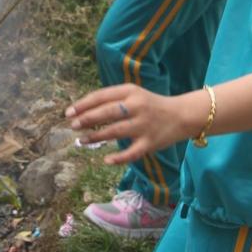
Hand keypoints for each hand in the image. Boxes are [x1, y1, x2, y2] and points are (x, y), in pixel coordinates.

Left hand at [65, 84, 202, 164]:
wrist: (182, 115)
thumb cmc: (151, 105)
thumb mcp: (133, 95)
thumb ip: (113, 100)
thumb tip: (84, 110)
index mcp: (130, 92)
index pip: (102, 96)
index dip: (83, 104)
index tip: (68, 113)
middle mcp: (137, 106)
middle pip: (107, 112)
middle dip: (87, 119)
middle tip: (73, 125)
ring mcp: (144, 125)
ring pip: (115, 131)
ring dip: (96, 137)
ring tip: (82, 140)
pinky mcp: (150, 142)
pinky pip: (132, 152)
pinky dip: (119, 158)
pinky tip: (106, 159)